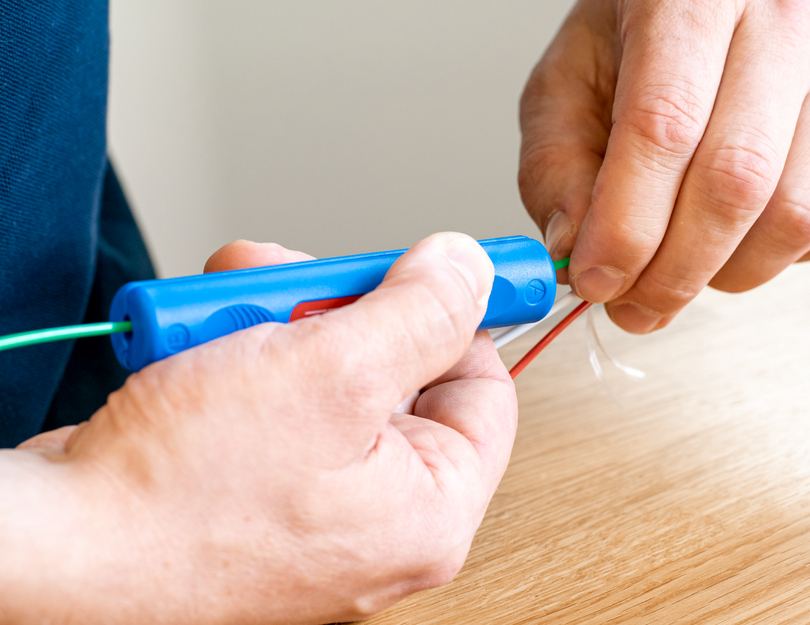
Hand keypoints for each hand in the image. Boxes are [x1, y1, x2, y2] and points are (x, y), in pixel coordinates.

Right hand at [4, 233, 515, 623]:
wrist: (58, 548)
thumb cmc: (182, 494)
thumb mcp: (330, 373)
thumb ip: (419, 313)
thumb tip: (470, 271)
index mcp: (427, 510)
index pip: (484, 388)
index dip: (459, 314)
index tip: (436, 263)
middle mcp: (377, 515)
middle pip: (398, 371)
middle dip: (340, 307)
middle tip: (293, 280)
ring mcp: (313, 501)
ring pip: (327, 373)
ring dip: (278, 321)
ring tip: (222, 313)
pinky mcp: (255, 484)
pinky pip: (276, 398)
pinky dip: (241, 355)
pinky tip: (196, 344)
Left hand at [519, 0, 809, 332]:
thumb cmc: (634, 40)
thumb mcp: (565, 84)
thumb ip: (556, 166)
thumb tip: (574, 250)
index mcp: (690, 2)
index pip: (664, 130)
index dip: (626, 226)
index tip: (593, 282)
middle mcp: (782, 23)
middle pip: (735, 183)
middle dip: (672, 272)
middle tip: (629, 307)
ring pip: (794, 215)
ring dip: (723, 275)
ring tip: (675, 273)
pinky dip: (774, 262)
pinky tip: (730, 241)